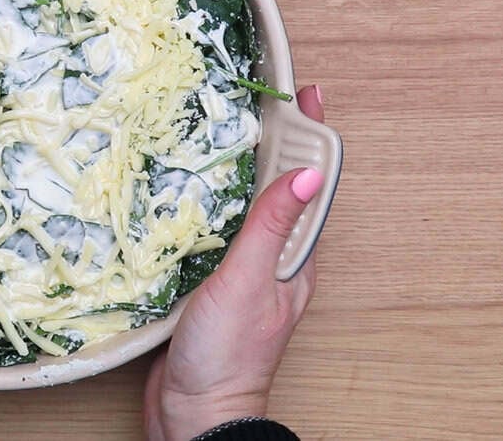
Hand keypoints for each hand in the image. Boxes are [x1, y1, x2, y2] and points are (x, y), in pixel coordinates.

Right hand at [144, 85, 326, 439]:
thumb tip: (309, 175)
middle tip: (265, 95)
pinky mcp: (211, 286)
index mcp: (295, 259)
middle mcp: (274, 263)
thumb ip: (273, 228)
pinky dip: (211, 205)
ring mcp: (243, 275)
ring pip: (247, 211)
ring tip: (232, 128)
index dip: (309, 137)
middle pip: (279, 191)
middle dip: (278, 143)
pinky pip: (217, 234)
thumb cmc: (228, 357)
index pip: (310, 185)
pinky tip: (193, 191)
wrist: (194, 415)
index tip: (307, 93)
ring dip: (243, 171)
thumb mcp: (251, 282)